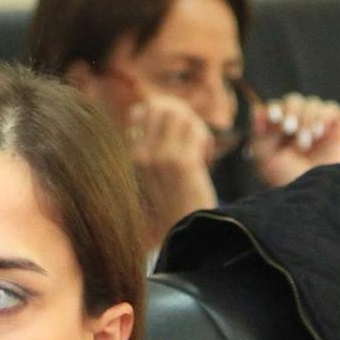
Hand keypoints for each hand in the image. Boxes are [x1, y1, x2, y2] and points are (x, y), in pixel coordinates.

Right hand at [124, 95, 218, 232]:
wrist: (183, 233)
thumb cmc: (173, 203)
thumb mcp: (153, 172)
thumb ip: (154, 146)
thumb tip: (165, 109)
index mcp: (132, 155)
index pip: (141, 111)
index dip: (163, 112)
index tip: (177, 132)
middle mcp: (142, 154)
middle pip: (162, 107)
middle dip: (183, 115)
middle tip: (193, 136)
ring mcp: (161, 158)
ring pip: (180, 115)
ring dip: (195, 127)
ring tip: (200, 147)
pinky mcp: (182, 163)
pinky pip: (196, 130)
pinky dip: (205, 139)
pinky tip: (206, 157)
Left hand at [248, 93, 339, 186]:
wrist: (317, 196)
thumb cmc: (289, 181)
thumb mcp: (266, 159)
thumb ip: (258, 134)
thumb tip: (257, 109)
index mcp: (280, 132)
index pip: (276, 107)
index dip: (274, 108)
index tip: (274, 118)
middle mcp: (300, 126)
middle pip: (293, 100)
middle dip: (290, 112)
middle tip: (289, 129)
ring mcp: (319, 126)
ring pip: (312, 103)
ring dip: (305, 119)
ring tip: (305, 144)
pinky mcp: (338, 128)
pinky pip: (331, 109)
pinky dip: (322, 117)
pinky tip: (317, 135)